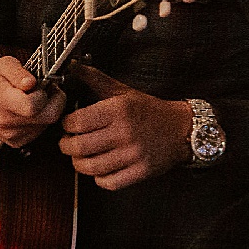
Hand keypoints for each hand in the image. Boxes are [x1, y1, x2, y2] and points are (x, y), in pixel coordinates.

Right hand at [0, 53, 65, 148]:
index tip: (42, 86)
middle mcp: (5, 121)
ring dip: (45, 111)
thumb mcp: (1, 65)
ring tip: (33, 99)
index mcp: (1, 99)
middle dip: (53, 102)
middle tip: (45, 91)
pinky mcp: (15, 142)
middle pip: (47, 117)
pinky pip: (38, 132)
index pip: (32, 105)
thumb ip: (18, 72)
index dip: (44, 94)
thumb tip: (30, 83)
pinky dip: (39, 121)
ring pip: (45, 124)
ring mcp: (10, 134)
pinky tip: (28, 111)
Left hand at [57, 65, 193, 190]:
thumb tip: (72, 66)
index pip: (77, 122)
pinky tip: (99, 169)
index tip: (67, 124)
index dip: (66, 125)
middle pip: (80, 147)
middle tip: (67, 142)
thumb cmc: (148, 110)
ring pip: (91, 168)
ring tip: (80, 157)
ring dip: (78, 164)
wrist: (182, 129)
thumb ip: (95, 78)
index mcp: (119, 110)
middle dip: (66, 146)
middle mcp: (126, 132)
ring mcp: (134, 154)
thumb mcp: (122, 91)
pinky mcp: (142, 172)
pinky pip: (110, 183)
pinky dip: (99, 179)